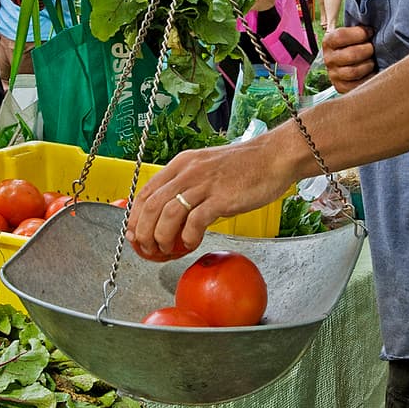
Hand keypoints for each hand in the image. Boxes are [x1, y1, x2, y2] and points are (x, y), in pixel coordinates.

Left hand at [125, 132, 295, 258]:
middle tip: (147, 249)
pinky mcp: (221, 198)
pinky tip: (191, 243)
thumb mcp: (206, 169)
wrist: (273, 157)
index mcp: (181, 164)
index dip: (135, 216)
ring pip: (168, 213)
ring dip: (162, 237)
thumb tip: (170, 212)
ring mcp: (204, 184)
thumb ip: (188, 186)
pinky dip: (188, 236)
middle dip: (144, 232)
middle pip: (152, 205)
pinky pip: (195, 221)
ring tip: (166, 250)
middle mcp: (188, 171)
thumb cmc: (244, 167)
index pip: (146, 191)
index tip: (134, 233)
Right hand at [322, 25, 375, 92]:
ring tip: (372, 61)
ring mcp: (333, 74)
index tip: (371, 32)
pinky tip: (372, 72)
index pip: (342, 35)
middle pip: (351, 54)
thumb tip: (372, 10)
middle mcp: (328, 59)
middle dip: (368, 50)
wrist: (351, 64)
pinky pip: (357, 85)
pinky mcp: (341, 88)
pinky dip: (368, 79)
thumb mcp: (354, 32)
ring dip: (368, 65)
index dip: (360, 33)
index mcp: (328, 41)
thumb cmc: (357, 44)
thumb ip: (359, 26)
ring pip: (354, 71)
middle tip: (373, 48)